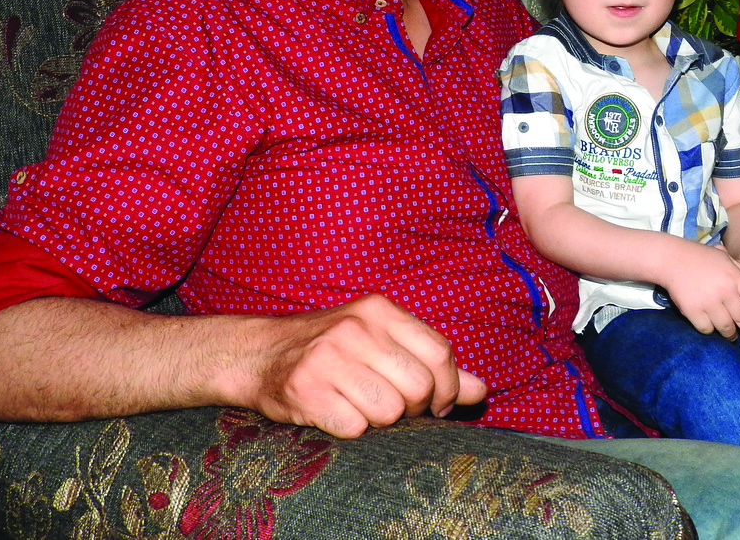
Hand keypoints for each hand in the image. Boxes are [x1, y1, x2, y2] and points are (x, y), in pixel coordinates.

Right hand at [246, 294, 487, 437]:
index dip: (447, 388)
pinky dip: (350, 429)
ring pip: (389, 412)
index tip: (434, 404)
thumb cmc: (331, 351)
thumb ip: (433, 365)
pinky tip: (336, 413)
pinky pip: (354, 427)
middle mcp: (355, 329)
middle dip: (413, 409)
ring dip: (380, 421)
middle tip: (394, 409)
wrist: (258, 354)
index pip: (440, 353)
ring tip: (360, 407)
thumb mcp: (382, 342)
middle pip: (419, 387)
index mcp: (379, 310)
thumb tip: (481, 392)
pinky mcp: (306, 390)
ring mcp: (328, 359)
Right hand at [662, 244, 739, 340]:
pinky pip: (707, 329)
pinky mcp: (692, 311)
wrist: (672, 259)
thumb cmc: (704, 259)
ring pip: (727, 328)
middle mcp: (724, 291)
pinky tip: (709, 323)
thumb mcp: (729, 260)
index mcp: (735, 277)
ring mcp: (708, 302)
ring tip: (729, 334)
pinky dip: (710, 329)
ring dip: (729, 334)